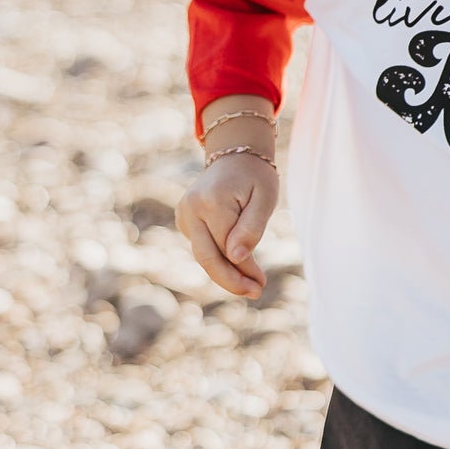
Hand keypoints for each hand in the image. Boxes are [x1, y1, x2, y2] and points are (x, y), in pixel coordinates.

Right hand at [175, 154, 276, 299]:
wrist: (235, 155)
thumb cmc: (255, 176)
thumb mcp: (265, 198)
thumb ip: (252, 228)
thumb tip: (236, 258)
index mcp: (211, 202)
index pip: (227, 248)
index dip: (244, 270)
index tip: (261, 284)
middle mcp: (191, 210)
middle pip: (207, 257)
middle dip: (230, 281)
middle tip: (254, 293)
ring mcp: (183, 215)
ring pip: (203, 255)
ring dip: (225, 273)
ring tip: (250, 285)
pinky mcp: (183, 221)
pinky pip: (201, 247)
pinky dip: (218, 260)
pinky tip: (237, 267)